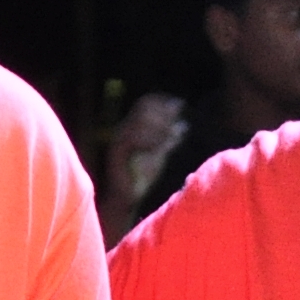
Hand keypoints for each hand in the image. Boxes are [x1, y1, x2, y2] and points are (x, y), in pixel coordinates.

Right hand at [103, 94, 190, 211]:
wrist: (125, 198)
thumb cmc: (141, 176)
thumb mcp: (159, 155)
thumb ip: (168, 140)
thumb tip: (182, 125)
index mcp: (134, 126)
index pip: (145, 104)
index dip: (162, 102)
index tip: (179, 104)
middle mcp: (125, 128)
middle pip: (142, 109)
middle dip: (163, 112)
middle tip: (178, 117)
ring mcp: (120, 139)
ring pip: (139, 122)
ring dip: (160, 125)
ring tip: (175, 134)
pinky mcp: (117, 151)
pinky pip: (133, 139)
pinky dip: (151, 139)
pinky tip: (165, 144)